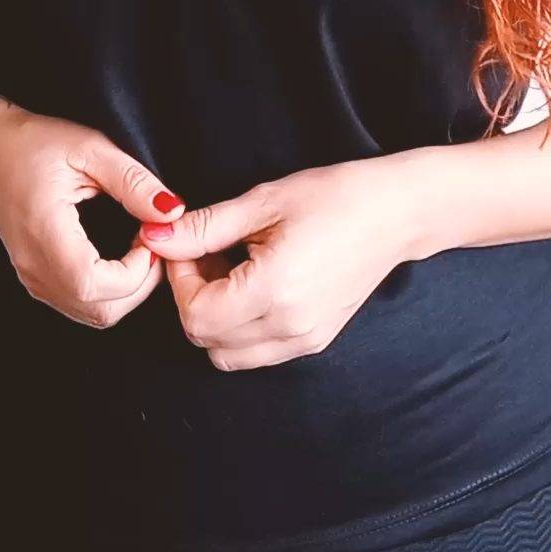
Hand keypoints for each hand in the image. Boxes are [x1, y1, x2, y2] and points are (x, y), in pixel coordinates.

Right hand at [0, 104, 185, 328]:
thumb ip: (133, 182)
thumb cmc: (32, 144)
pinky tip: (118, 257)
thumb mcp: (90, 148)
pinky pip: (79, 304)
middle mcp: (34, 267)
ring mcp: (32, 278)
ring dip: (126, 290)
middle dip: (139, 285)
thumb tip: (172, 211)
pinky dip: (108, 290)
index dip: (136, 272)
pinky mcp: (36, 279)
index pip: (95, 285)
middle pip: (98, 311)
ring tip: (137, 247)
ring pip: (91, 314)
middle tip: (152, 243)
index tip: (150, 237)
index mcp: (45, 234)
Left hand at [136, 157, 410, 369]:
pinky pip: (257, 352)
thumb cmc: (335, 196)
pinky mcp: (314, 341)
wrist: (396, 212)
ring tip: (232, 268)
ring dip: (215, 317)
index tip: (187, 246)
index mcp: (275, 291)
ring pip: (228, 355)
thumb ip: (205, 227)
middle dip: (193, 298)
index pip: (196, 315)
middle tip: (206, 253)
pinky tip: (255, 284)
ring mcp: (304, 341)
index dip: (179, 282)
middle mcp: (290, 328)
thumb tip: (154, 237)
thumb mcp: (264, 201)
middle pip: (206, 341)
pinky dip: (240, 327)